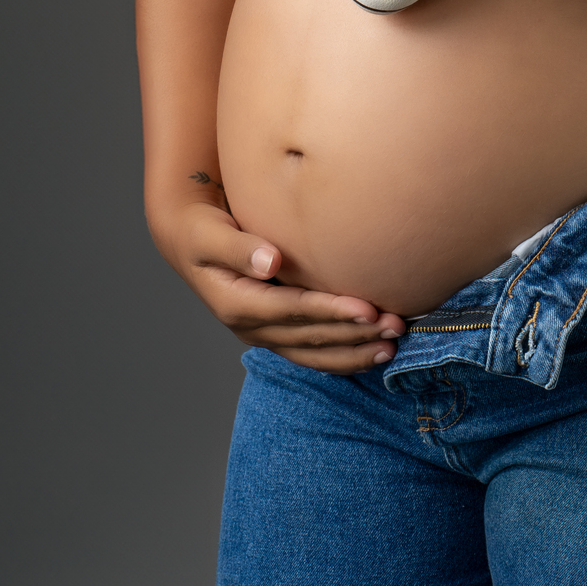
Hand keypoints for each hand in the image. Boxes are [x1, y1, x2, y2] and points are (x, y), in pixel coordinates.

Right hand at [152, 199, 405, 372]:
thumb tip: (270, 260)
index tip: (369, 309)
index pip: (293, 311)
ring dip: (354, 352)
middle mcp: (250, 327)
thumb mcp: (210, 234)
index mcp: (236, 304)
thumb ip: (239, 248)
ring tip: (392, 345)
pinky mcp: (275, 331)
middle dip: (354, 334)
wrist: (190, 243)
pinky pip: (311, 352)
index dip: (331, 312)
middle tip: (396, 326)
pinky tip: (371, 352)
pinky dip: (342, 355)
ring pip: (313, 352)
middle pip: (309, 337)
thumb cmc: (202, 230)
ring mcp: (263, 334)